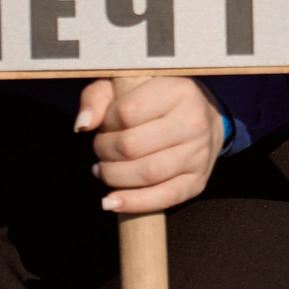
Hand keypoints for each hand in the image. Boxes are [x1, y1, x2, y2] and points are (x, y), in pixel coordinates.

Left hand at [75, 76, 220, 212]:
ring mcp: (199, 153)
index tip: (106, 124)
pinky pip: (163, 198)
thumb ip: (98, 96)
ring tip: (105, 170)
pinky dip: (133, 203)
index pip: (127, 112)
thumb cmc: (158, 101)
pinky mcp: (197, 181)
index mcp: (179, 91)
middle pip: (131, 146)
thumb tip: (83, 124)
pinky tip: (112, 201)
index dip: (106, 122)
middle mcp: (194, 121)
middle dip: (104, 151)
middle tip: (101, 149)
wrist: (205, 118)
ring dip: (113, 177)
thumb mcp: (128, 85)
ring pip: (145, 174)